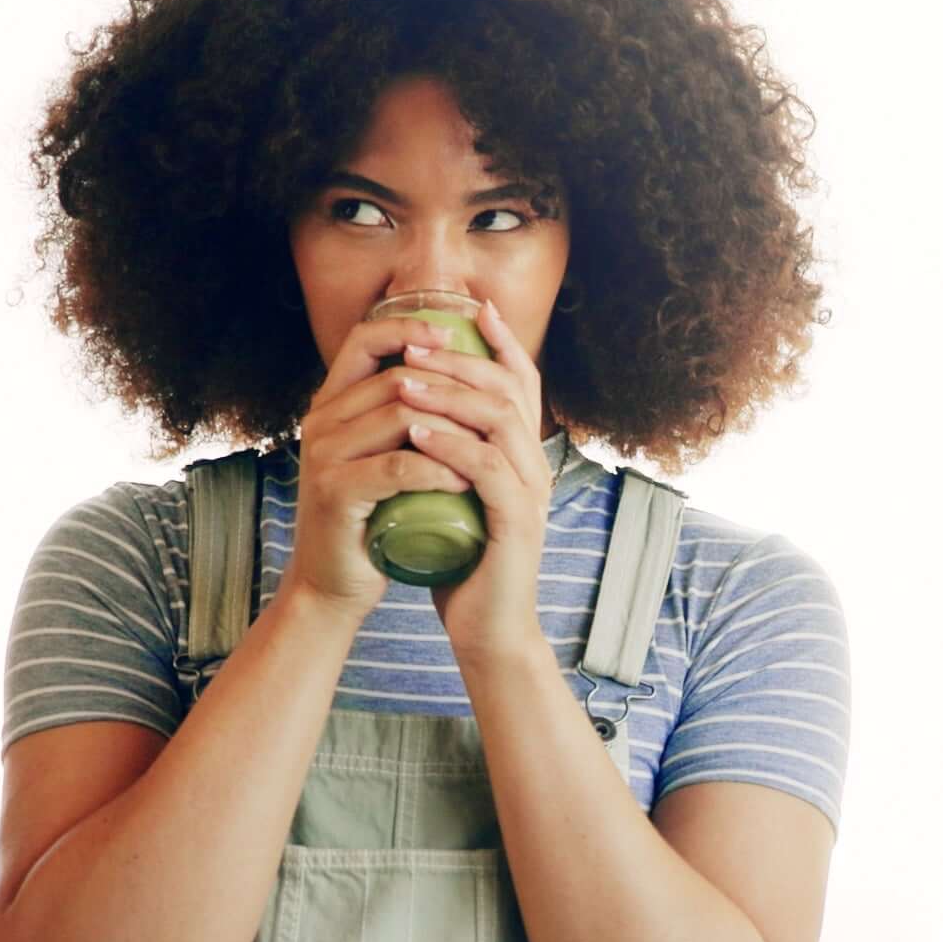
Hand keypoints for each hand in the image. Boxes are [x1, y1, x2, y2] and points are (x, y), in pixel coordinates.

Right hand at [273, 306, 484, 616]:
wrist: (333, 585)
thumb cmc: (370, 520)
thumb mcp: (383, 458)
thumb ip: (402, 418)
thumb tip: (457, 376)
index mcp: (331, 404)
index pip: (364, 339)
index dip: (410, 326)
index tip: (455, 334)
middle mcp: (322, 420)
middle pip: (397, 376)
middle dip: (454, 389)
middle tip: (494, 411)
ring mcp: (325, 454)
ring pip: (401, 416)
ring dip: (455, 430)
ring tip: (488, 449)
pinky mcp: (336, 491)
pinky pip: (399, 466)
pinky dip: (440, 470)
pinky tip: (466, 483)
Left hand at [384, 305, 555, 661]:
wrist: (488, 632)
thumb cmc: (466, 566)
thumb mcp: (457, 498)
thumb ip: (451, 460)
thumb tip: (416, 417)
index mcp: (526, 457)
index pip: (523, 384)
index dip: (502, 341)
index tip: (471, 308)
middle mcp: (536, 468)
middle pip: (511, 390)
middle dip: (462, 358)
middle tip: (416, 343)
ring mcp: (531, 495)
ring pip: (500, 421)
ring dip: (450, 394)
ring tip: (406, 380)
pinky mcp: (515, 524)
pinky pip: (486, 468)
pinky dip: (450, 443)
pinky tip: (416, 430)